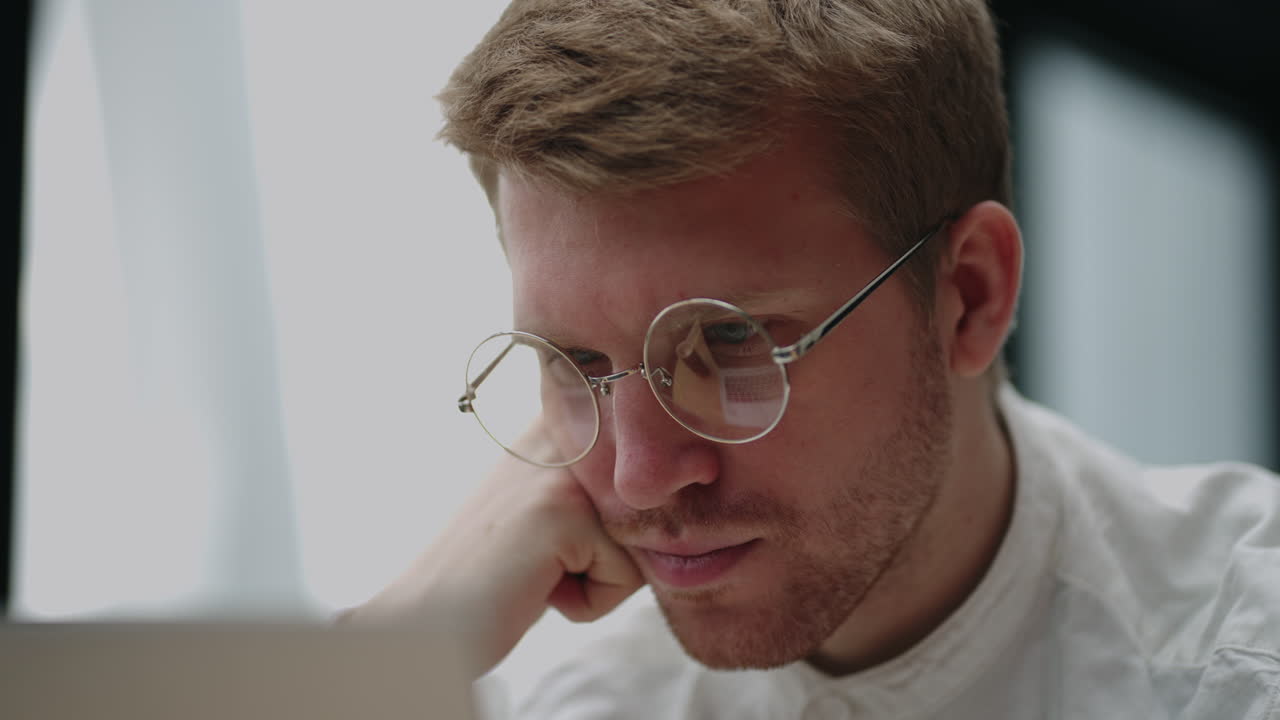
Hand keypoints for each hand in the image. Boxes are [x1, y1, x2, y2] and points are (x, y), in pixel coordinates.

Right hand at [339, 446, 643, 678]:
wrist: (421, 621)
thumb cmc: (492, 572)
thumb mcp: (545, 504)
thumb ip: (600, 478)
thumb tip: (691, 474)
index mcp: (557, 417)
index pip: (648, 450)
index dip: (631, 500)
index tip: (580, 522)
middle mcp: (560, 428)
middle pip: (655, 499)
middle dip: (616, 548)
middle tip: (547, 557)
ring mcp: (560, 467)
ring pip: (645, 538)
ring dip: (601, 578)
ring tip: (538, 571)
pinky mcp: (562, 513)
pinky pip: (626, 576)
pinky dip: (587, 602)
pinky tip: (533, 588)